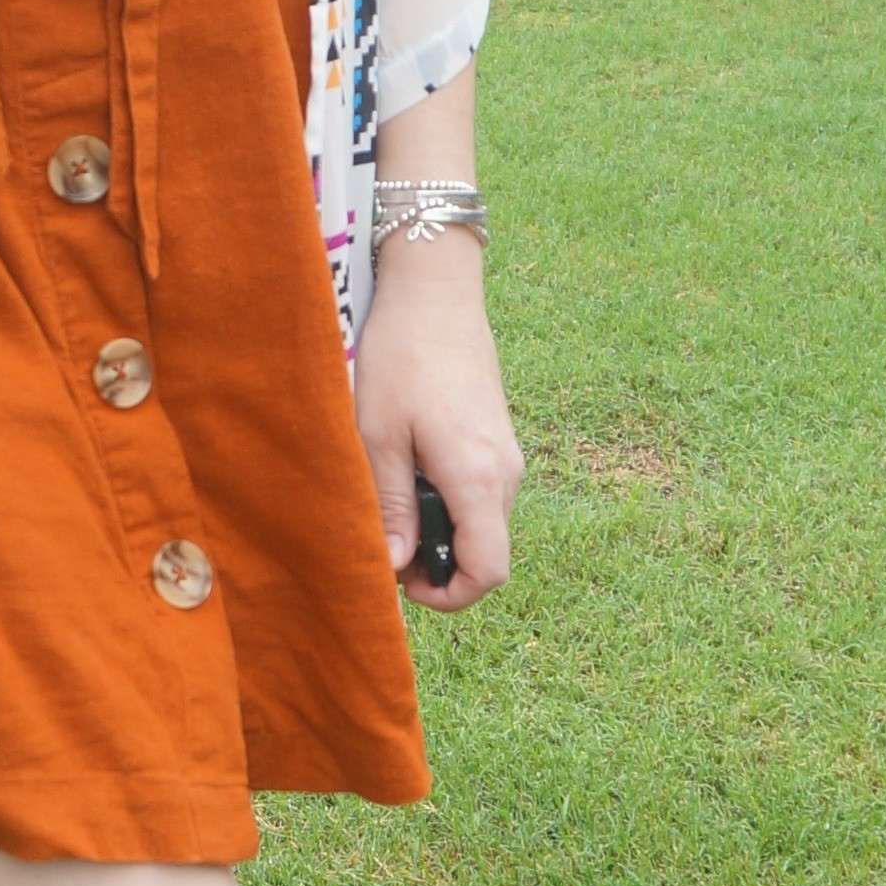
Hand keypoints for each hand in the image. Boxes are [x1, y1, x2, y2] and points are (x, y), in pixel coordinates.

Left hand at [352, 238, 521, 611]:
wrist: (436, 290)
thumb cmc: (401, 355)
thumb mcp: (379, 434)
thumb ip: (390, 504)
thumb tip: (393, 564)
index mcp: (478, 478)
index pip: (488, 571)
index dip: (449, 595)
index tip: (404, 582)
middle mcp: (505, 473)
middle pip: (484, 551)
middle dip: (436, 562)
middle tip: (383, 538)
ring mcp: (506, 454)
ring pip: (480, 522)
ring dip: (439, 529)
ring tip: (390, 498)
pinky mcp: (497, 438)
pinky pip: (479, 492)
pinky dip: (448, 501)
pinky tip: (408, 470)